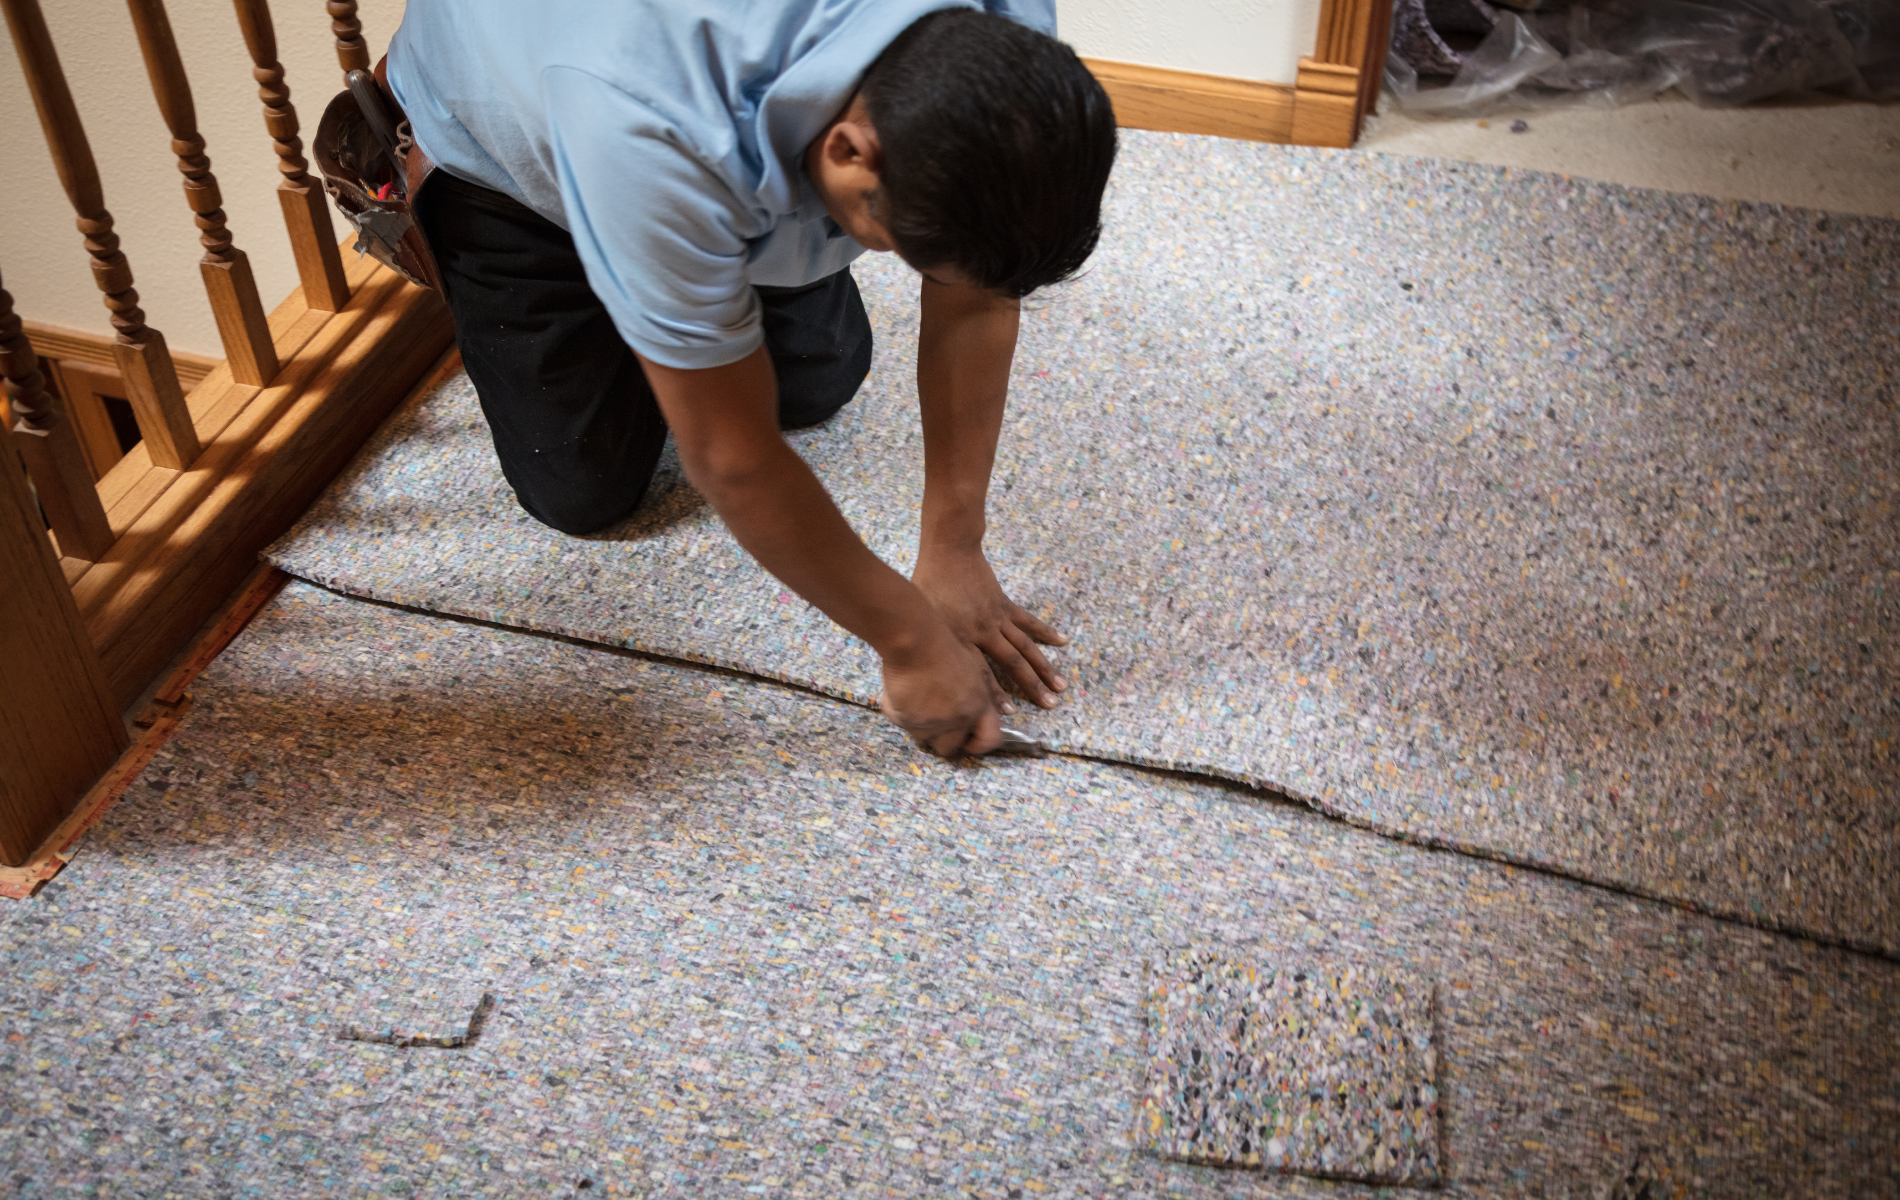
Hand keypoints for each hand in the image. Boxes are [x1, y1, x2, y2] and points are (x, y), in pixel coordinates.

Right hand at [879, 621, 1004, 756]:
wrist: (915, 641)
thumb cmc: (947, 645)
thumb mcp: (976, 667)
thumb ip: (988, 692)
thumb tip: (1008, 711)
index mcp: (979, 706)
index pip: (989, 740)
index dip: (978, 744)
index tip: (968, 741)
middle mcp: (957, 721)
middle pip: (949, 748)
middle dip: (942, 737)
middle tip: (934, 720)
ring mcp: (930, 724)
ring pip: (923, 737)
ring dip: (920, 724)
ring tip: (916, 700)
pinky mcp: (905, 721)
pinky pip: (901, 723)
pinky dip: (899, 711)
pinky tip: (900, 691)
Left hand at [911, 546, 1068, 710]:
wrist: (949, 553)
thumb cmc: (928, 586)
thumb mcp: (924, 619)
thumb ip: (932, 644)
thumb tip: (927, 669)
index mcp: (960, 639)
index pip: (980, 672)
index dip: (994, 694)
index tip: (1009, 712)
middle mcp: (983, 632)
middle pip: (1012, 663)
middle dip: (1031, 685)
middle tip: (1050, 704)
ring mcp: (997, 618)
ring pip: (1025, 646)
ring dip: (1044, 666)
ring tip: (1061, 685)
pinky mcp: (1004, 605)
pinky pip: (1027, 622)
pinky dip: (1045, 632)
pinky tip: (1062, 641)